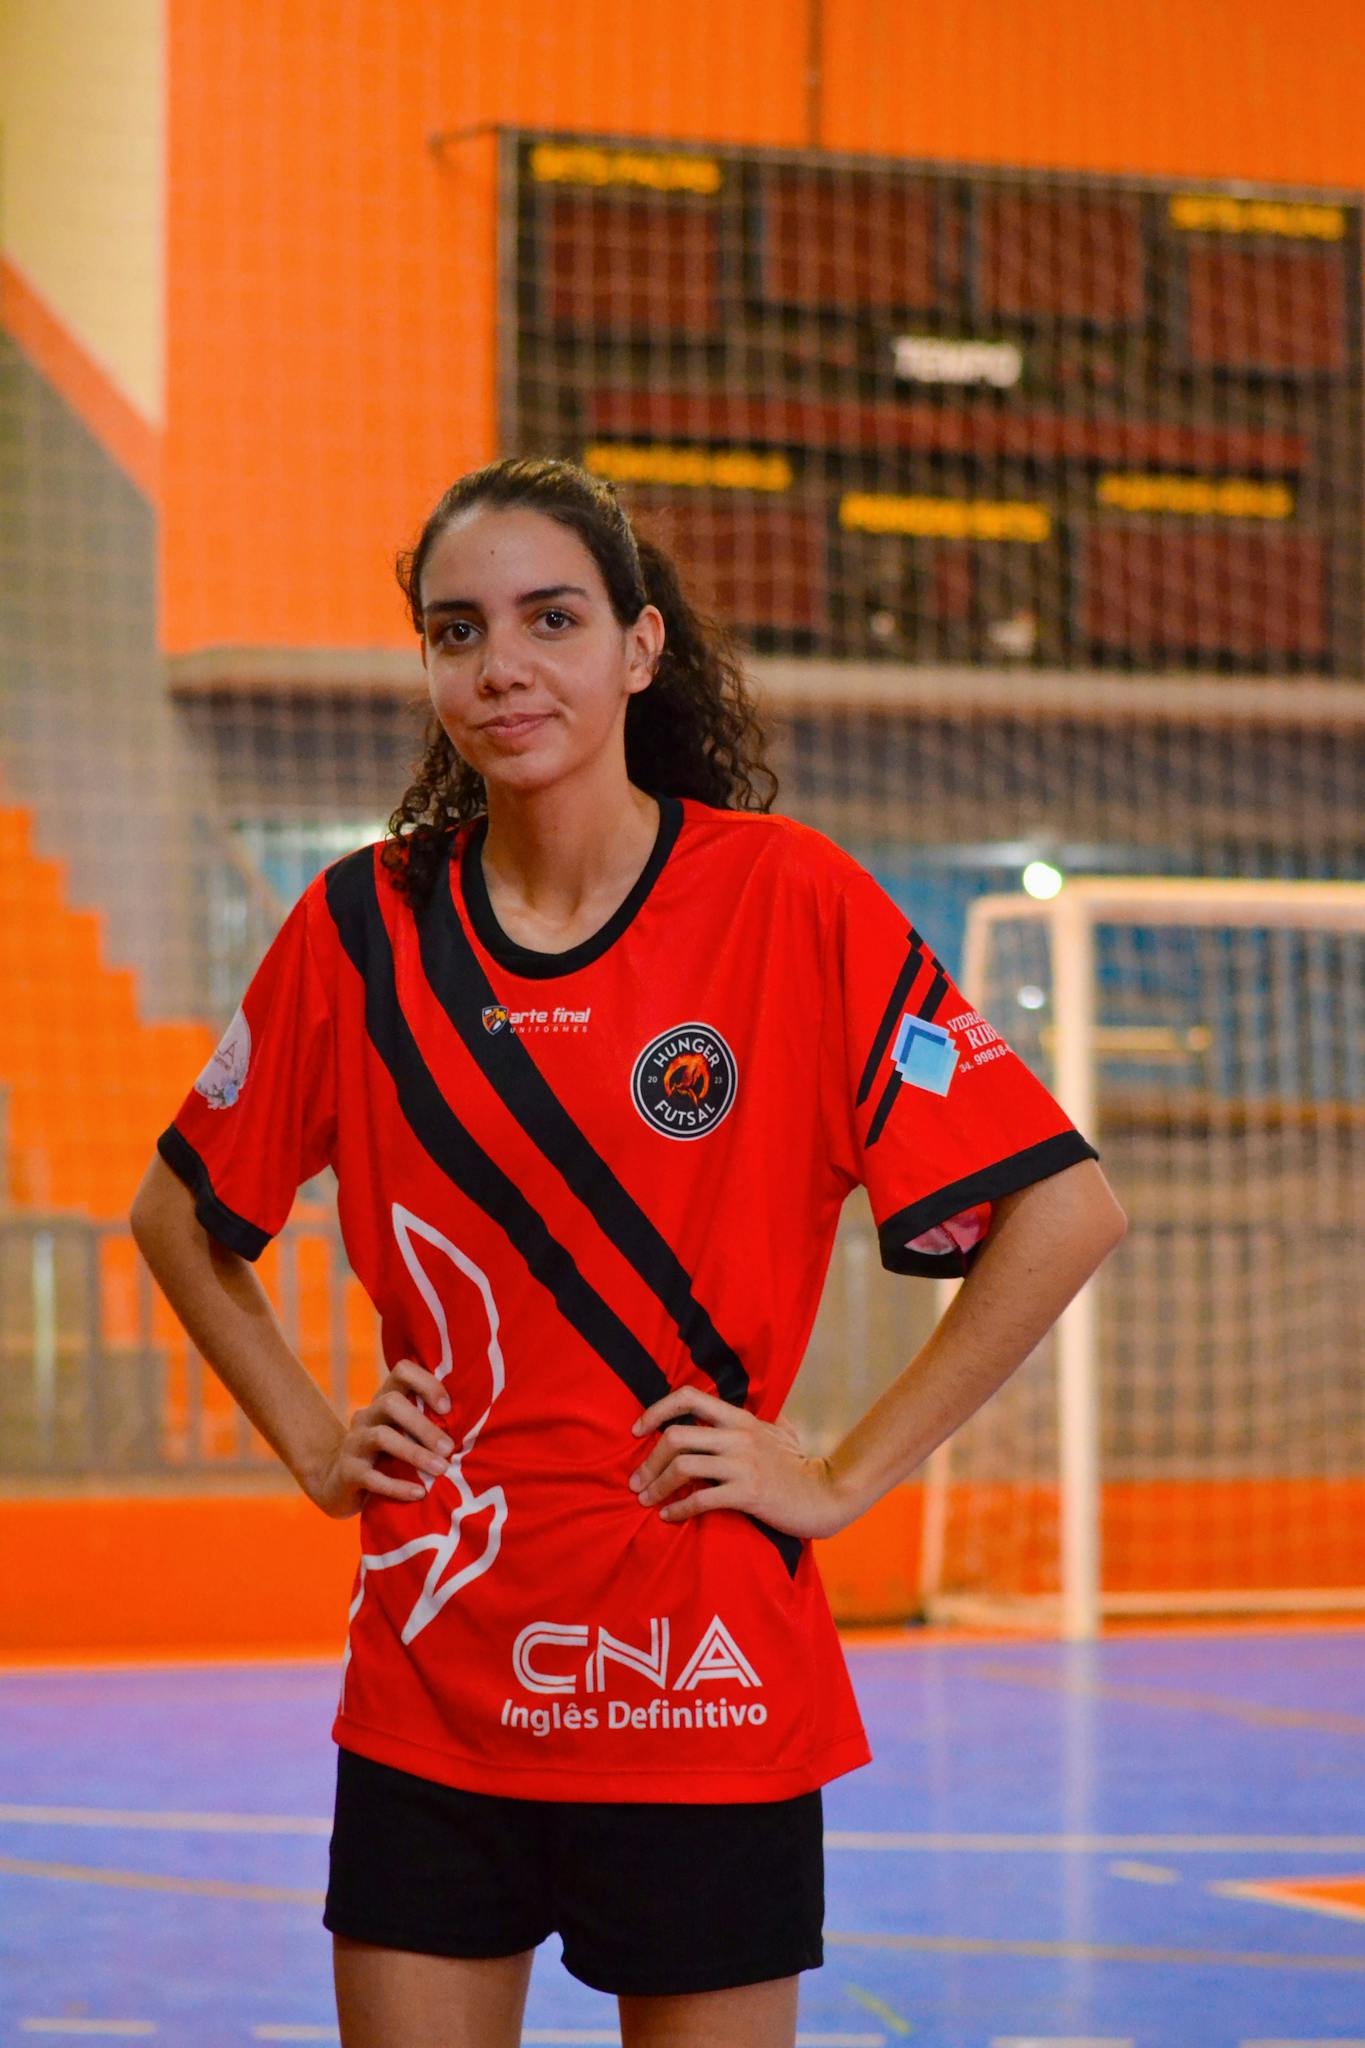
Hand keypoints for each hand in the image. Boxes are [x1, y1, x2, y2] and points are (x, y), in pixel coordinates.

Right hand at [310, 1359, 453, 1519]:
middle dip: (424, 1425)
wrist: (338, 1485)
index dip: (425, 1382)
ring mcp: (354, 1443)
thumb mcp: (403, 1434)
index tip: (447, 1408)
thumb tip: (477, 1425)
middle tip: (449, 1448)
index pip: (401, 1371)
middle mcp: (367, 1415)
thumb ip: (428, 1424)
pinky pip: (372, 1477)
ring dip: (415, 1453)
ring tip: (441, 1469)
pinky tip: (420, 1493)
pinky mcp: (348, 1472)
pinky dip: (398, 1486)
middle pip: (392, 1403)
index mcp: (385, 1401)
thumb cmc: (386, 1457)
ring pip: (382, 1437)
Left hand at [629, 1387, 850, 1540]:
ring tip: (645, 1500)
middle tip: (636, 1481)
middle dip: (648, 1460)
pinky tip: (668, 1516)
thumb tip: (741, 1409)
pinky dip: (678, 1508)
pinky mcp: (748, 1493)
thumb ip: (755, 1420)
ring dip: (657, 1485)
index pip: (689, 1397)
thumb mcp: (778, 1431)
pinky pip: (701, 1499)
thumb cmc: (798, 1467)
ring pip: (683, 1467)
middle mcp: (738, 1436)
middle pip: (676, 1437)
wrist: (825, 1495)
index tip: (638, 1430)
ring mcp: (743, 1464)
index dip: (657, 1409)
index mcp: (740, 1418)